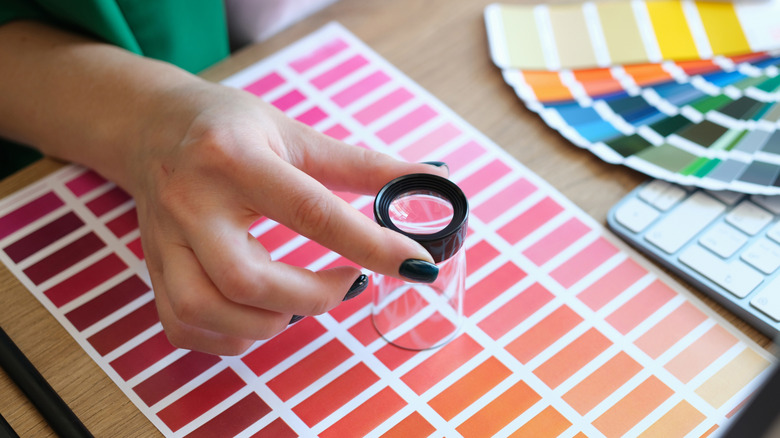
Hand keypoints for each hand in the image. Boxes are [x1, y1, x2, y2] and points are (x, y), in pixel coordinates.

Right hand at [126, 83, 446, 354]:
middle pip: (249, 279)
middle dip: (314, 297)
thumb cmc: (229, 127)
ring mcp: (164, 241)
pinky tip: (260, 314)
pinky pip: (185, 327)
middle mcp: (192, 202)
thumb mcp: (295, 133)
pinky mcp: (152, 269)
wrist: (150, 127)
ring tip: (302, 298)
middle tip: (349, 282)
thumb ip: (362, 165)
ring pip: (210, 311)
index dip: (370, 244)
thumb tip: (430, 181)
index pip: (310, 211)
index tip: (415, 264)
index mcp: (233, 158)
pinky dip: (231, 337)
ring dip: (272, 322)